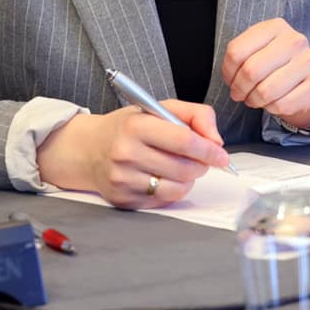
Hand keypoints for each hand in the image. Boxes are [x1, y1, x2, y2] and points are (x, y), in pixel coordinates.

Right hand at [35, 102, 228, 208]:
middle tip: (199, 158)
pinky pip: (164, 200)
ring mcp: (123, 180)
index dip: (208, 149)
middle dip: (201, 164)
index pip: (183, 140)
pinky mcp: (124, 200)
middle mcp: (126, 153)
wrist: (88, 149)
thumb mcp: (159, 108)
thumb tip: (216, 141)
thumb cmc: (129, 127)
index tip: (221, 155)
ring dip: (188, 179)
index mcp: (136, 125)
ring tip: (180, 166)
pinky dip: (173, 190)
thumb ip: (195, 115)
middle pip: (184, 168)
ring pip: (178, 188)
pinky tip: (163, 177)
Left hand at [221, 18, 309, 128]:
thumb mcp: (257, 52)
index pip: (236, 51)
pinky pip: (281, 104)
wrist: (309, 84)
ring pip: (265, 91)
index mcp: (275, 27)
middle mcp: (295, 40)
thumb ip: (240, 58)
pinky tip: (273, 103)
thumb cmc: (276, 68)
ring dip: (254, 101)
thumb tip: (231, 79)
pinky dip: (271, 109)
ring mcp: (308, 62)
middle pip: (250, 71)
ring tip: (254, 99)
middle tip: (239, 94)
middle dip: (239, 89)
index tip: (230, 80)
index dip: (228, 71)